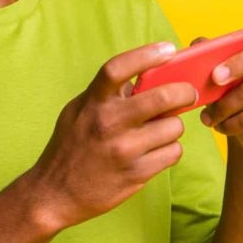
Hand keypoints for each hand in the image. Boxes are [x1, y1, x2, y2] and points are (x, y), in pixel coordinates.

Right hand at [27, 41, 199, 229]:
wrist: (54, 193)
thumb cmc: (70, 147)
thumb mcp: (79, 111)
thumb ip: (107, 94)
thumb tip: (144, 76)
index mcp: (93, 102)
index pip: (119, 68)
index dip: (146, 54)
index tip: (167, 49)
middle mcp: (108, 123)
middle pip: (162, 97)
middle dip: (184, 92)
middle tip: (187, 93)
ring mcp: (124, 150)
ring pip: (173, 127)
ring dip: (173, 127)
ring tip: (160, 131)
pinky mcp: (137, 174)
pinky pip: (173, 153)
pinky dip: (170, 150)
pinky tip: (156, 151)